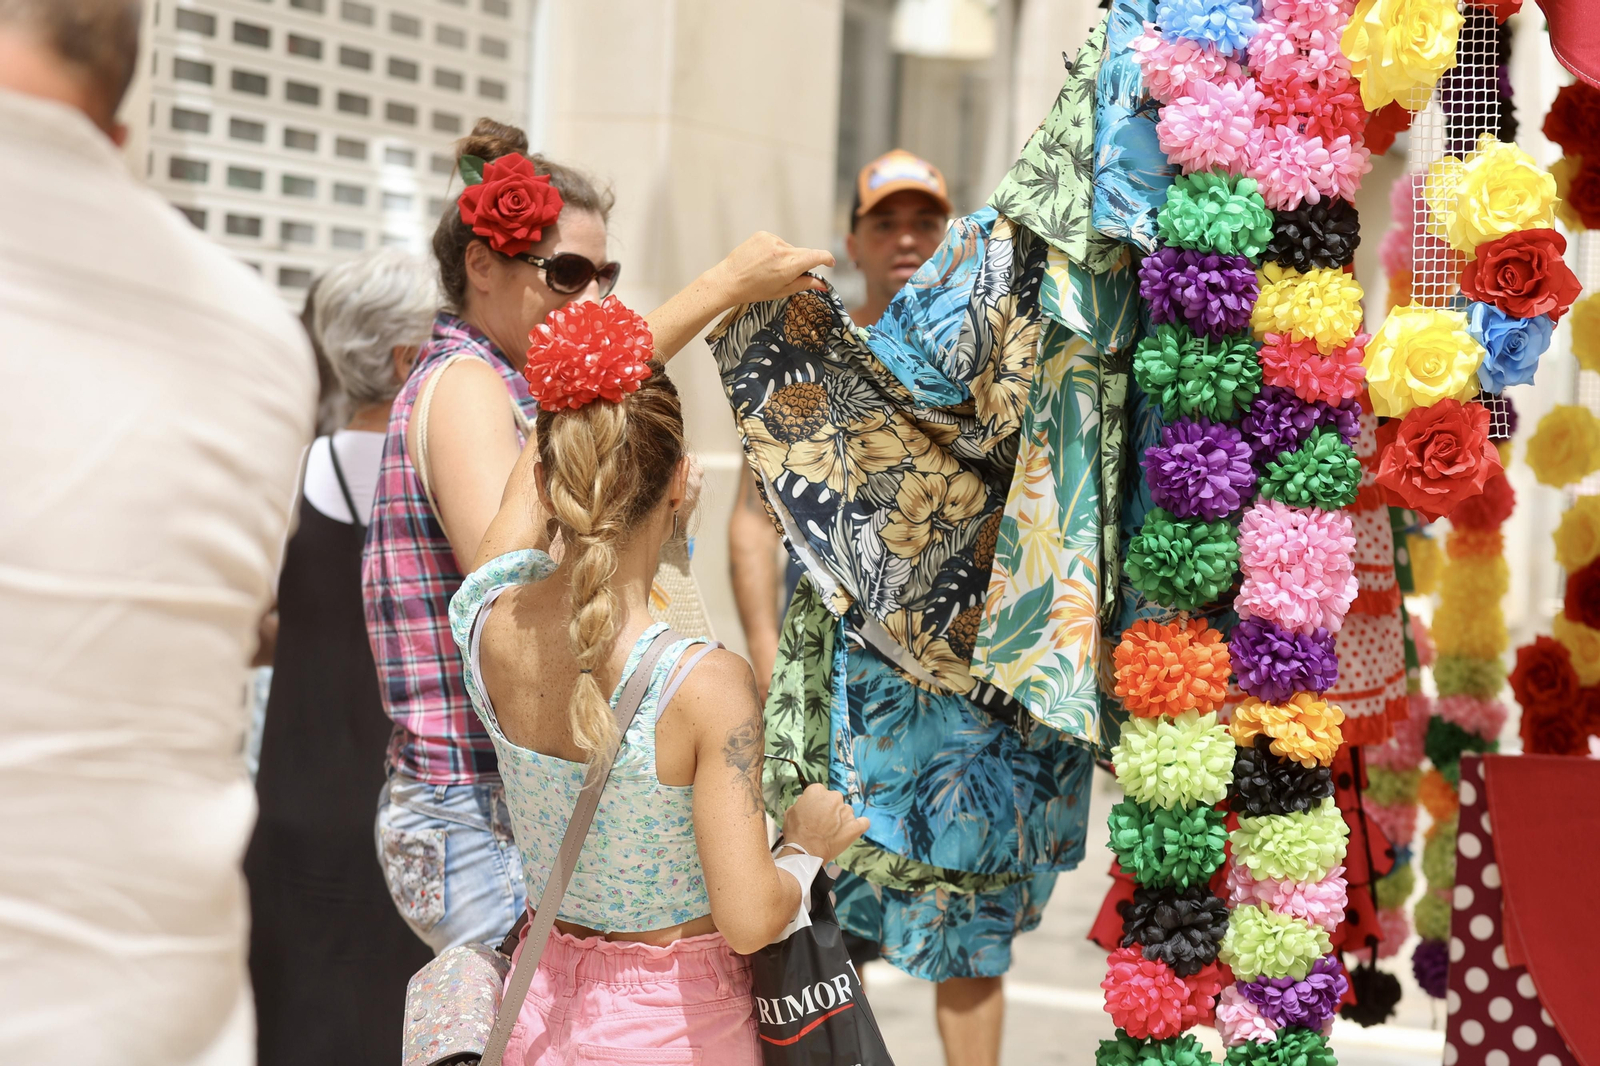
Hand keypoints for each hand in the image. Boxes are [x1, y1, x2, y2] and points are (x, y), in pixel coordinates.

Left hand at [702, 232, 834, 307]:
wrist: (728, 281)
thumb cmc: (755, 290)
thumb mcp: (782, 291)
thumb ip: (805, 284)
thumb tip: (823, 284)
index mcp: (789, 266)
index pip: (817, 256)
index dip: (827, 258)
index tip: (830, 263)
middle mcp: (782, 250)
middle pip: (804, 253)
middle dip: (802, 263)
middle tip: (788, 275)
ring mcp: (772, 240)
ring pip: (790, 248)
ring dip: (787, 257)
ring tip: (770, 269)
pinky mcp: (763, 234)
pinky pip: (777, 242)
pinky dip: (776, 251)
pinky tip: (763, 261)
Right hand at [780, 783, 868, 863]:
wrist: (805, 851)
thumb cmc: (796, 832)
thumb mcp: (790, 812)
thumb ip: (801, 803)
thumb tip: (805, 801)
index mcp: (818, 791)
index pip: (820, 792)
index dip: (816, 803)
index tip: (814, 812)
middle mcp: (834, 797)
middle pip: (835, 800)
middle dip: (830, 809)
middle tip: (823, 823)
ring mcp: (846, 811)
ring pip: (846, 812)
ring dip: (841, 819)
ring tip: (833, 832)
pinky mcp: (855, 825)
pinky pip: (863, 822)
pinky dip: (859, 825)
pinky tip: (852, 830)